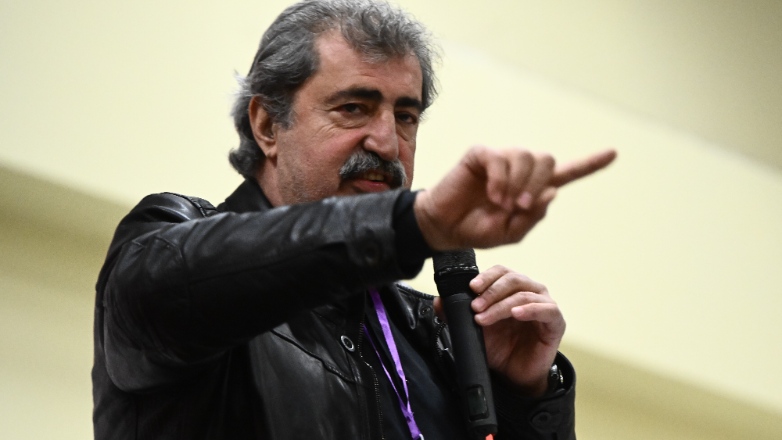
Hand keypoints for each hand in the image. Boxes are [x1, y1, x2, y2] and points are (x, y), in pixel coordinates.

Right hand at [414, 146, 615, 249]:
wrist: (446, 229)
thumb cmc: (477, 230)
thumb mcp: (511, 233)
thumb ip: (533, 216)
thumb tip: (553, 192)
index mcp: (533, 188)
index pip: (567, 173)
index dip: (590, 164)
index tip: (614, 153)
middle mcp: (520, 170)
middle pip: (546, 160)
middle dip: (537, 184)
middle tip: (521, 207)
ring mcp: (501, 160)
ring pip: (525, 157)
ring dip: (518, 184)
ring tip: (503, 204)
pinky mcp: (481, 155)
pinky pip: (499, 159)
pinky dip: (499, 180)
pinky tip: (492, 195)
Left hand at [435, 265, 563, 395]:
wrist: (514, 375)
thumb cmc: (499, 348)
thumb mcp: (473, 330)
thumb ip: (456, 314)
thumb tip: (438, 301)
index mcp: (512, 288)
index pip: (501, 272)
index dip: (486, 277)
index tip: (471, 287)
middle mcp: (530, 291)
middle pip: (512, 279)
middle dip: (490, 292)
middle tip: (475, 306)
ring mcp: (544, 305)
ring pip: (524, 294)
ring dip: (501, 304)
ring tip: (485, 317)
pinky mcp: (556, 322)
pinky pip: (547, 310)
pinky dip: (530, 309)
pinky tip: (516, 314)